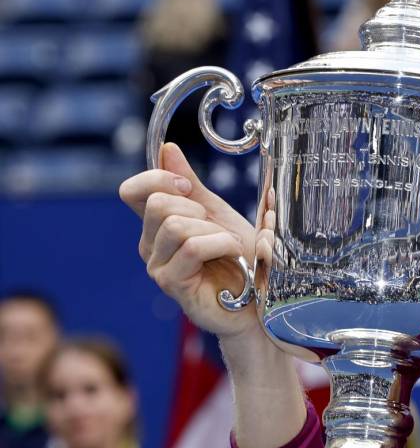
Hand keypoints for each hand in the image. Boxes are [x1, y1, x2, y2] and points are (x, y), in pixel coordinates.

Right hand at [119, 142, 260, 341]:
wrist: (259, 298)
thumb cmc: (240, 258)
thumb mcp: (217, 214)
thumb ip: (191, 186)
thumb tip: (167, 149)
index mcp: (157, 224)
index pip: (132, 191)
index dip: (158, 178)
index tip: (188, 187)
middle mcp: (150, 245)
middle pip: (158, 204)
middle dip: (197, 208)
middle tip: (217, 228)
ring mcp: (158, 267)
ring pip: (175, 225)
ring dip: (214, 230)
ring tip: (229, 246)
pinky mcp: (173, 285)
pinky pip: (191, 248)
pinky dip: (220, 244)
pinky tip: (232, 255)